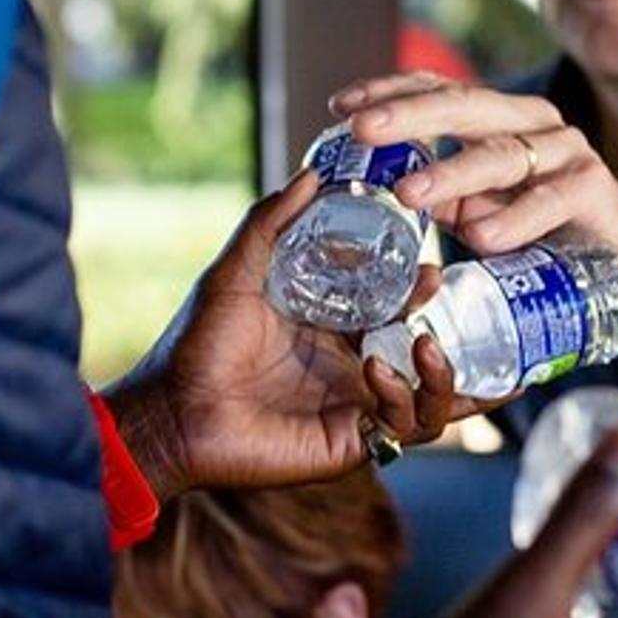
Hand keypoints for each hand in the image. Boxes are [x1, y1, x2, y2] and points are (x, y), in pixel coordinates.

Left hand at [101, 172, 492, 495]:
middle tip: (435, 291)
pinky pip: (407, 428)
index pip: (393, 310)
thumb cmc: (197, 346)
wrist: (172, 411)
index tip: (429, 265)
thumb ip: (270, 222)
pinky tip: (380, 372)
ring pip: (431, 398)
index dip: (418, 290)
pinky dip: (407, 399)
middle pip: (422, 351)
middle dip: (444, 326)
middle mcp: (350, 371)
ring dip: (440, 371)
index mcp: (331, 332)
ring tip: (424, 343)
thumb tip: (312, 173)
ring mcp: (356, 409)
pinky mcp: (354, 443)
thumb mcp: (236, 272)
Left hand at [329, 73, 617, 326]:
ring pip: (503, 154)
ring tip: (409, 193)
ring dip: (452, 174)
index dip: (390, 93)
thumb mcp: (481, 208)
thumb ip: (441, 196)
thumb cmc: (545, 227)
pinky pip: (551, 199)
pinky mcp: (593, 187)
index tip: (340, 106)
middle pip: (466, 107)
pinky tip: (481, 237)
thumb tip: (381, 191)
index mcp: (501, 118)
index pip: (440, 91)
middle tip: (361, 130)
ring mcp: (566, 151)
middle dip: (409, 116)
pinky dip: (516, 219)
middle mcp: (533, 122)